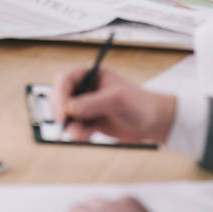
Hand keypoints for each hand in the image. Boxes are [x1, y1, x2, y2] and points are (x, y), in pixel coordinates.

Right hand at [50, 66, 174, 143]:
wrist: (152, 122)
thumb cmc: (139, 103)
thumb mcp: (116, 100)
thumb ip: (93, 103)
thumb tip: (70, 108)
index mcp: (92, 74)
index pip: (65, 79)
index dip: (60, 94)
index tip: (63, 113)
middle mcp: (86, 88)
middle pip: (60, 97)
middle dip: (61, 112)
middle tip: (66, 125)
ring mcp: (87, 105)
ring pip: (66, 115)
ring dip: (70, 126)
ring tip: (83, 135)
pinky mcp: (89, 121)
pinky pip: (75, 128)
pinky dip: (77, 134)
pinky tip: (88, 137)